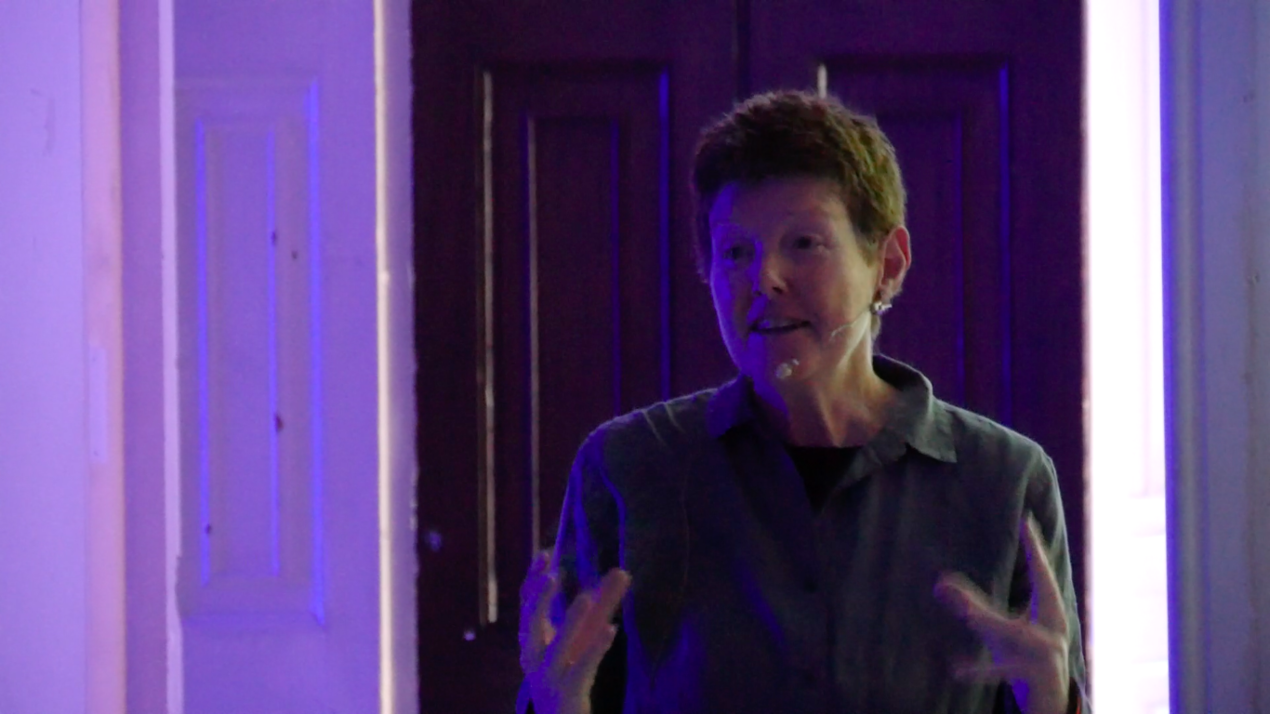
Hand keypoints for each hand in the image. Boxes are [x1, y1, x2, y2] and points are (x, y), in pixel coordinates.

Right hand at [519, 550, 631, 713]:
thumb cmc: (571, 669)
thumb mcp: (586, 634)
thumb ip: (603, 603)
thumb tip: (623, 571)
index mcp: (532, 637)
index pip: (526, 603)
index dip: (533, 579)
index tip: (545, 554)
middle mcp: (535, 655)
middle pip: (530, 623)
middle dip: (539, 599)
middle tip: (552, 575)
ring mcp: (549, 676)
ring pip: (556, 648)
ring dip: (570, 622)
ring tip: (585, 597)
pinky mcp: (568, 692)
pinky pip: (581, 669)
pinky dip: (595, 649)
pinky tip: (611, 630)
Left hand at [935, 517, 1070, 713]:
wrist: (1050, 697)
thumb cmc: (1022, 654)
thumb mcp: (997, 630)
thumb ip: (969, 604)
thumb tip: (939, 582)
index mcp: (1049, 612)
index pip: (1041, 573)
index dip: (1034, 547)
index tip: (1024, 520)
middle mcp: (1049, 630)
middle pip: (1019, 595)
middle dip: (1004, 579)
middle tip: (983, 563)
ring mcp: (1040, 654)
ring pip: (1007, 632)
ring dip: (987, 620)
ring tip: (966, 611)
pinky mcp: (1025, 675)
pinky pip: (999, 671)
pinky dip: (978, 670)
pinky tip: (956, 670)